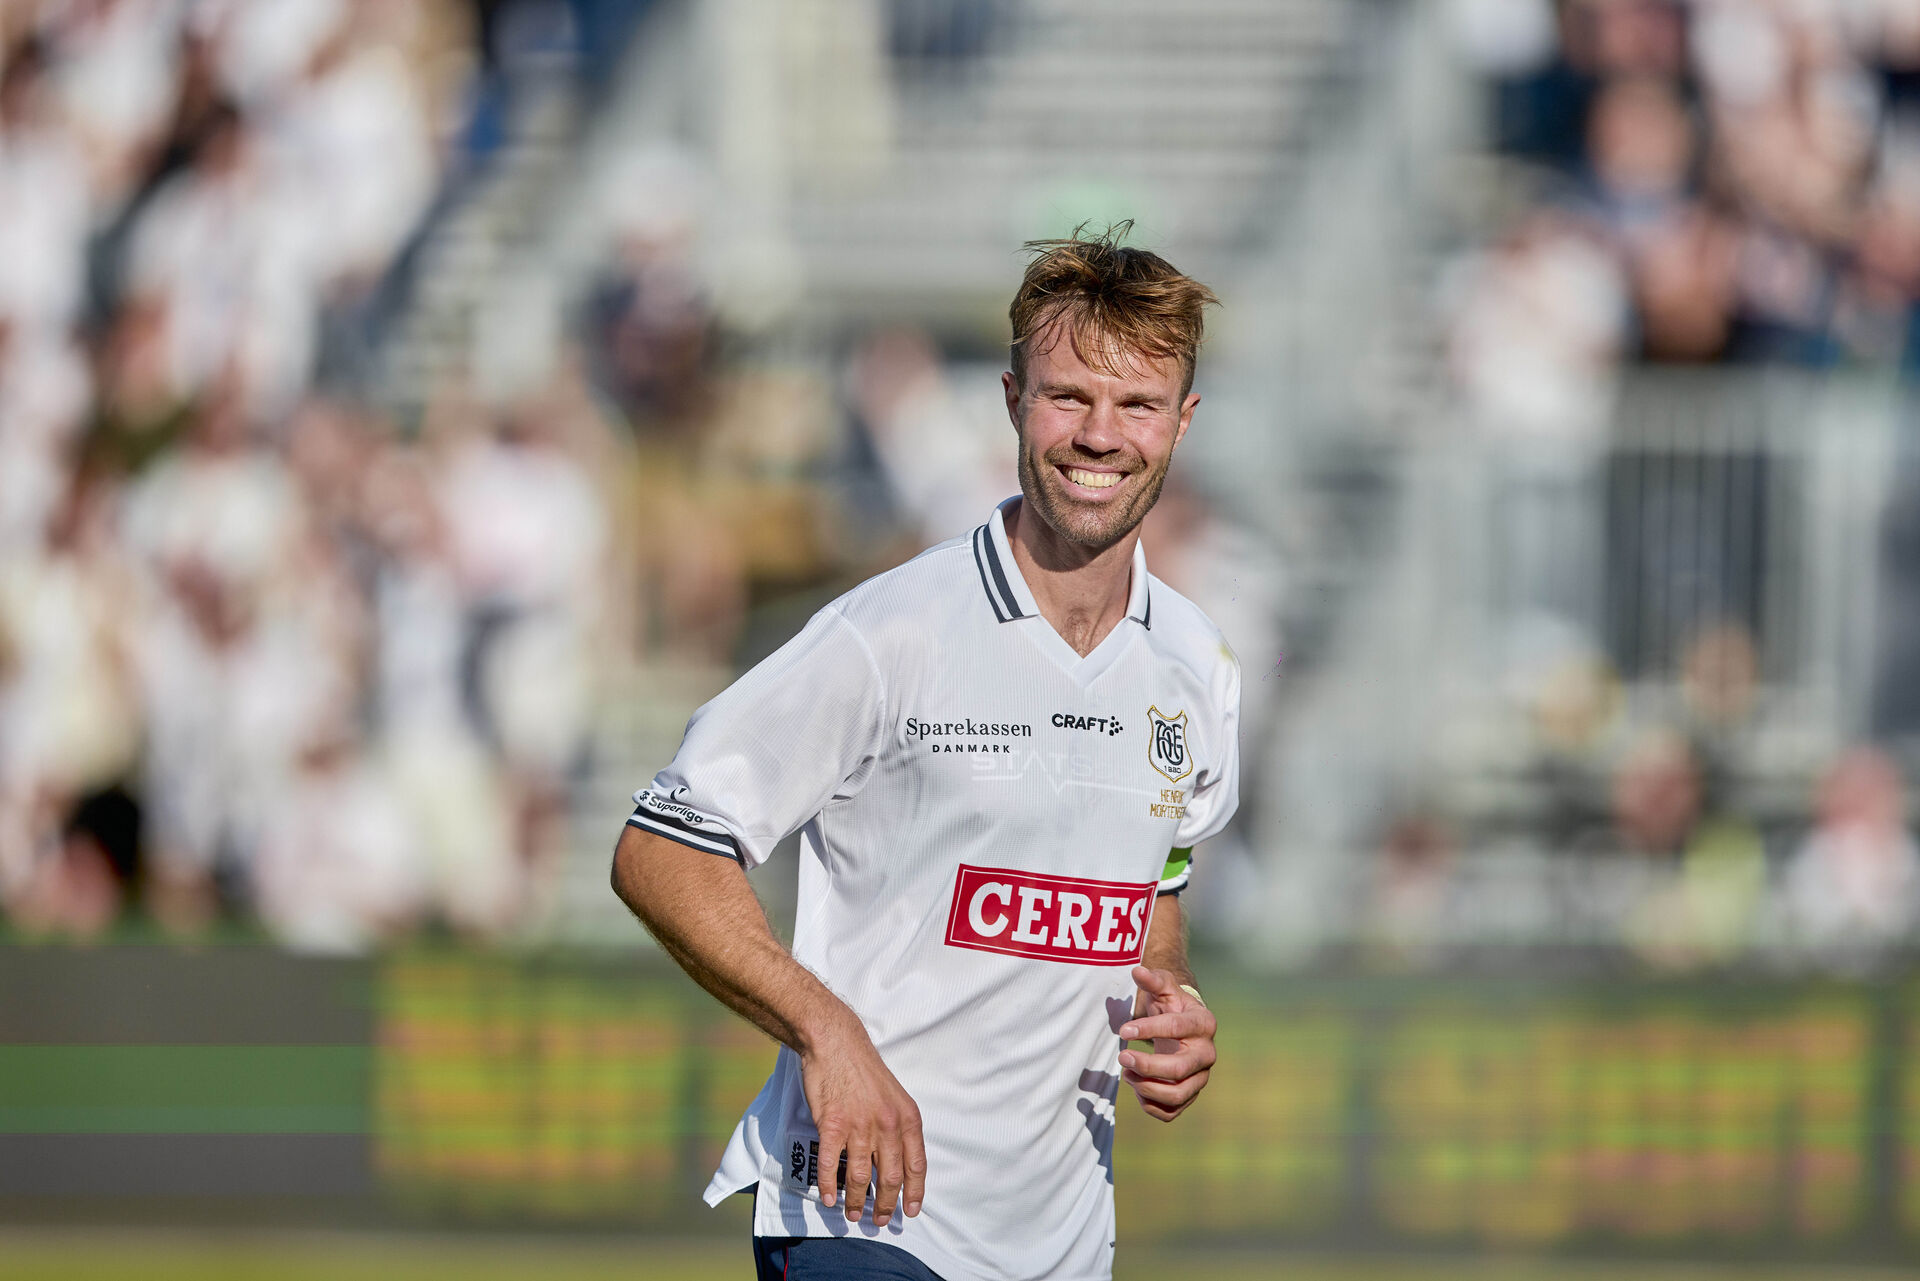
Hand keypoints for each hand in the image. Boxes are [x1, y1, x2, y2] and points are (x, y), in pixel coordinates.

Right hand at [799, 1010, 927, 1225]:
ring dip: (857, 1201)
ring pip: (861, 1176)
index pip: (916, 1165)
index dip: (915, 1192)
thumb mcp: (893, 1096)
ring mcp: (859, 1126)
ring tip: (854, 1214)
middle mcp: (887, 1125)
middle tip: (879, 1221)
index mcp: (907, 1118)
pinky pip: (832, 1164)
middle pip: (890, 1177)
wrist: (836, 1043)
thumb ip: (897, 1126)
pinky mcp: (832, 1124)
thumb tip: (896, 1159)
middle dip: (886, 1204)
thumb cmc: (863, 1069)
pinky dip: (830, 1186)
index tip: (911, 1211)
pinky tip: (829, 1198)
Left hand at [1117, 965, 1215, 1121]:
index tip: (1123, 1031)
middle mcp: (1207, 1053)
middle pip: (1179, 1068)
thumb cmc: (1172, 1004)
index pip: (1175, 1028)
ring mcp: (1202, 1076)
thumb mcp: (1164, 988)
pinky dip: (1151, 1104)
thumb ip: (1152, 979)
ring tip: (1127, 1074)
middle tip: (1122, 1058)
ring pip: (1177, 1095)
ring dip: (1147, 1087)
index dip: (1147, 1029)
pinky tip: (1137, 1087)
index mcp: (1203, 1022)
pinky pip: (1172, 1111)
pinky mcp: (1192, 1094)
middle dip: (1147, 1066)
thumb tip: (1136, 970)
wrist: (1185, 1027)